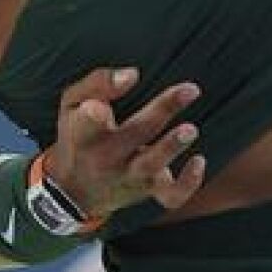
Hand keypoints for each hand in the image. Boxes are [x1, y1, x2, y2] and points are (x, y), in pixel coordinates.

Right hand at [42, 68, 208, 220]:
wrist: (75, 191)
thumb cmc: (78, 137)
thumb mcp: (72, 104)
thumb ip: (98, 83)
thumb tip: (132, 74)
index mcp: (84, 134)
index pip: (85, 125)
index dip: (92, 118)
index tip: (98, 106)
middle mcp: (107, 158)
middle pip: (135, 134)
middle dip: (162, 111)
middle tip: (190, 90)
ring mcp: (129, 176)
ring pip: (152, 165)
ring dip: (171, 147)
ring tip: (190, 129)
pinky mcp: (146, 190)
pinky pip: (170, 196)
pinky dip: (188, 184)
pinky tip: (199, 161)